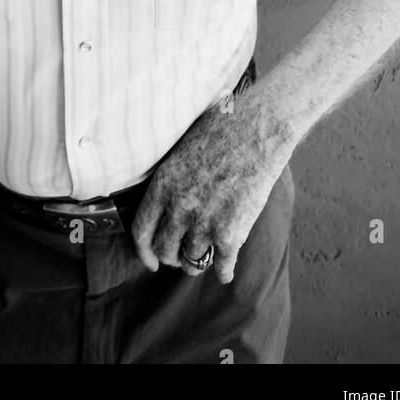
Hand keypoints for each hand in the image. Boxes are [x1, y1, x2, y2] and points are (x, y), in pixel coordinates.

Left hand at [131, 87, 292, 284]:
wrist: (258, 128)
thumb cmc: (221, 130)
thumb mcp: (181, 152)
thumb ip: (169, 183)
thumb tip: (165, 208)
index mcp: (162, 185)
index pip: (141, 232)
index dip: (144, 252)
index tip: (152, 261)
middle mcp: (179, 207)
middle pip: (165, 250)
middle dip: (172, 256)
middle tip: (181, 254)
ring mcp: (205, 222)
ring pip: (192, 260)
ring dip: (198, 262)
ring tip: (205, 256)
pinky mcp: (232, 233)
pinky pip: (222, 265)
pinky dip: (224, 271)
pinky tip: (225, 270)